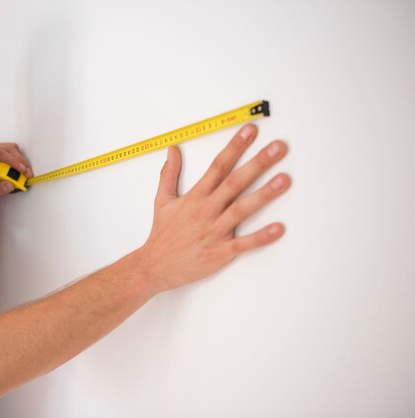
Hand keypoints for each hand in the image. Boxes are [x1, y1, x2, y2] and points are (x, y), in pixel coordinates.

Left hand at [0, 143, 33, 201]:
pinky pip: (14, 150)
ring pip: (12, 148)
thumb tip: (10, 185)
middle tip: (28, 174)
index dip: (13, 161)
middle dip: (20, 161)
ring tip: (27, 173)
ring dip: (22, 160)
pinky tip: (23, 169)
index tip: (23, 170)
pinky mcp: (3, 150)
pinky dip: (21, 159)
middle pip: (7, 149)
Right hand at [138, 124, 289, 292]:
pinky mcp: (220, 252)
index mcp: (195, 197)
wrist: (155, 266)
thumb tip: (172, 150)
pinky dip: (261, 237)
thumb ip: (169, 173)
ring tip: (284, 180)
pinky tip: (279, 228)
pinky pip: (244, 244)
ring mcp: (214, 231)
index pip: (218, 165)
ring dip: (264, 194)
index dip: (235, 146)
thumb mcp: (161, 200)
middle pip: (235, 182)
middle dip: (258, 163)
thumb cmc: (162, 234)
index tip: (251, 130)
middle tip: (279, 148)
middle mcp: (206, 210)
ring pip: (242, 209)